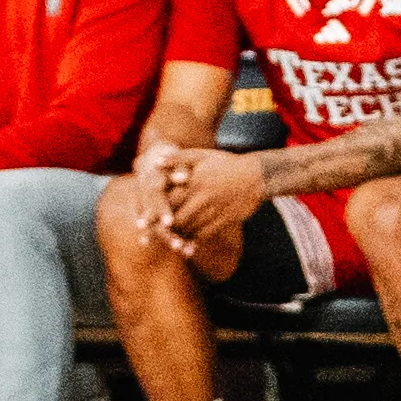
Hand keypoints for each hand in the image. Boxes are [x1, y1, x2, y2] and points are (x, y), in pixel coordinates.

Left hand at [148, 146, 267, 256]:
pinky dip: (195, 240)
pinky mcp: (226, 219)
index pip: (169, 200)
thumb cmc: (226, 163)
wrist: (257, 176)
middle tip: (151, 237)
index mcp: (194, 182)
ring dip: (178, 237)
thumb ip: (177, 159)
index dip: (155, 211)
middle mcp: (203, 197)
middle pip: (178, 218)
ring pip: (192, 228)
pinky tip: (187, 244)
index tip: (143, 221)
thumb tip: (155, 162)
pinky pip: (207, 233)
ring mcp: (216, 210)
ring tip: (167, 242)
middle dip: (164, 229)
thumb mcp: (201, 155)